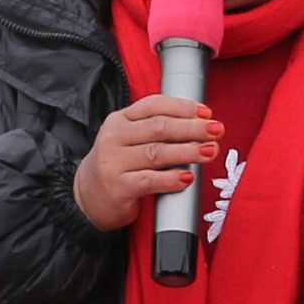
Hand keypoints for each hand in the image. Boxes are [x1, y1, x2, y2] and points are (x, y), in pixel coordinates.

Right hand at [74, 92, 220, 233]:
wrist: (87, 197)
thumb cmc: (118, 165)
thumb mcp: (129, 139)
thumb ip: (156, 129)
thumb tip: (201, 124)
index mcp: (120, 120)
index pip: (154, 105)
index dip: (182, 107)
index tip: (206, 112)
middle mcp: (114, 137)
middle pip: (159, 128)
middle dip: (192, 128)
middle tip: (216, 130)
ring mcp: (113, 162)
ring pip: (157, 153)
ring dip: (188, 151)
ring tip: (210, 151)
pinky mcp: (117, 187)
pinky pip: (149, 181)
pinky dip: (171, 179)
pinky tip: (187, 178)